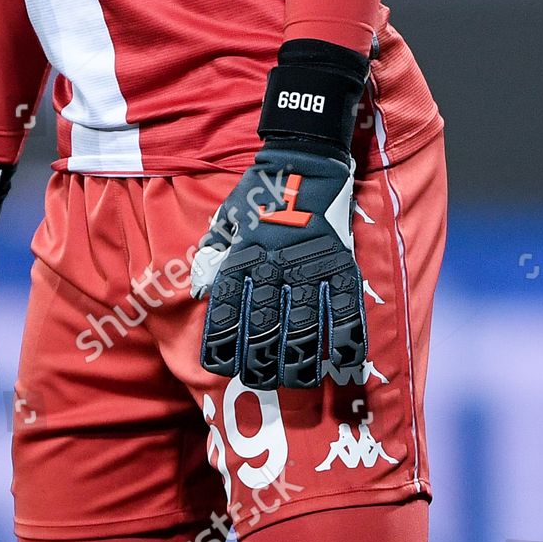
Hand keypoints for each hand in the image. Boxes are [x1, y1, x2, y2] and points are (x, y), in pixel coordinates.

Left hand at [192, 36, 371, 389]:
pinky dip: (347, 339)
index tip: (221, 368)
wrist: (303, 157)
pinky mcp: (341, 262)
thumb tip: (195, 292)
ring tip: (298, 384)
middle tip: (260, 383)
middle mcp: (274, 267)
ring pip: (305, 327)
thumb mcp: (224, 219)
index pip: (228, 312)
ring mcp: (310, 267)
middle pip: (266, 329)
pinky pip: (347, 309)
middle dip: (261, 362)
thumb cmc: (258, 192)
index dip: (223, 345)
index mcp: (243, 257)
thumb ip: (210, 256)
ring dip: (301, 361)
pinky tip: (344, 364)